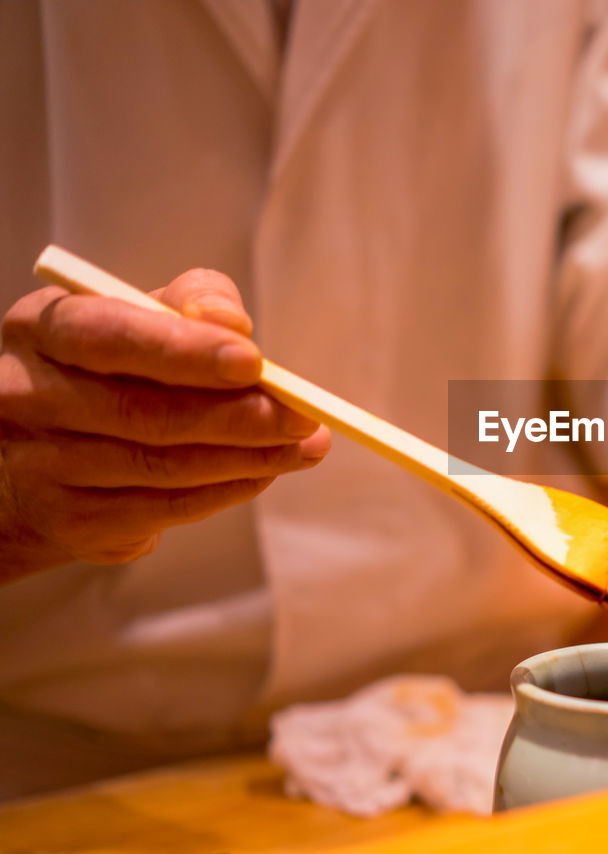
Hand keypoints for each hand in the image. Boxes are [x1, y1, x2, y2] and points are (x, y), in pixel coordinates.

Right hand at [0, 268, 329, 578]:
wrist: (33, 456)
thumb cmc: (109, 367)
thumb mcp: (137, 316)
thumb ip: (191, 303)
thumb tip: (232, 322)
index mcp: (41, 330)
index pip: (109, 336)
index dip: (184, 351)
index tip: (253, 362)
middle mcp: (26, 398)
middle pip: (143, 412)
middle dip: (238, 416)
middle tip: (303, 416)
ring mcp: (41, 467)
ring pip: (162, 466)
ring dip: (247, 458)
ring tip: (303, 446)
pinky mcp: (72, 521)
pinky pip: (164, 507)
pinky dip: (226, 490)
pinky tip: (264, 472)